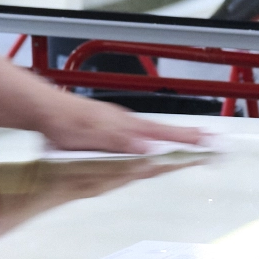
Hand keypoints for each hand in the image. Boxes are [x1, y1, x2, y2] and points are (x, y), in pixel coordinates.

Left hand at [30, 90, 209, 154]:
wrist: (45, 109)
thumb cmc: (65, 123)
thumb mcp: (92, 135)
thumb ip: (120, 141)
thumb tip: (148, 148)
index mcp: (126, 126)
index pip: (164, 135)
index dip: (187, 141)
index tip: (209, 143)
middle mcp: (126, 122)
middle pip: (164, 131)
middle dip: (190, 136)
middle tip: (213, 140)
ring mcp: (119, 122)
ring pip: (154, 130)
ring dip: (175, 134)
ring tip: (196, 138)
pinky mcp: (110, 124)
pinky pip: (140, 129)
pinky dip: (155, 134)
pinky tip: (154, 140)